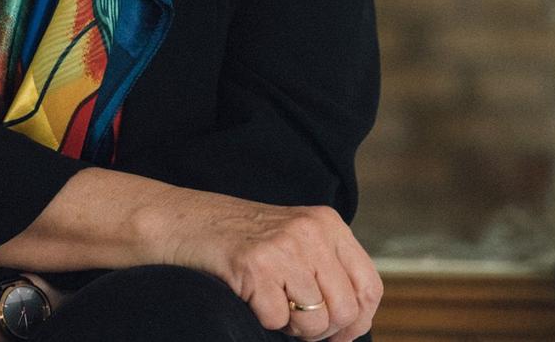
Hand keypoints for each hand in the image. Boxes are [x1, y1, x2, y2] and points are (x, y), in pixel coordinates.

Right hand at [155, 195, 381, 339]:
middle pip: (346, 310)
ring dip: (291, 327)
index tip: (338, 331)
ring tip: (271, 305)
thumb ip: (328, 268)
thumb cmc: (241, 240)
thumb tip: (358, 321)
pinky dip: (263, 319)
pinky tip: (250, 296)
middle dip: (322, 330)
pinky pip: (277, 319)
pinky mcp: (255, 265)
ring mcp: (283, 247)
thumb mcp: (296, 240)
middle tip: (296, 322)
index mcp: (327, 223)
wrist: (184, 223)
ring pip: (315, 321)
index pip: (370, 286)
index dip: (359, 320)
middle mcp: (311, 231)